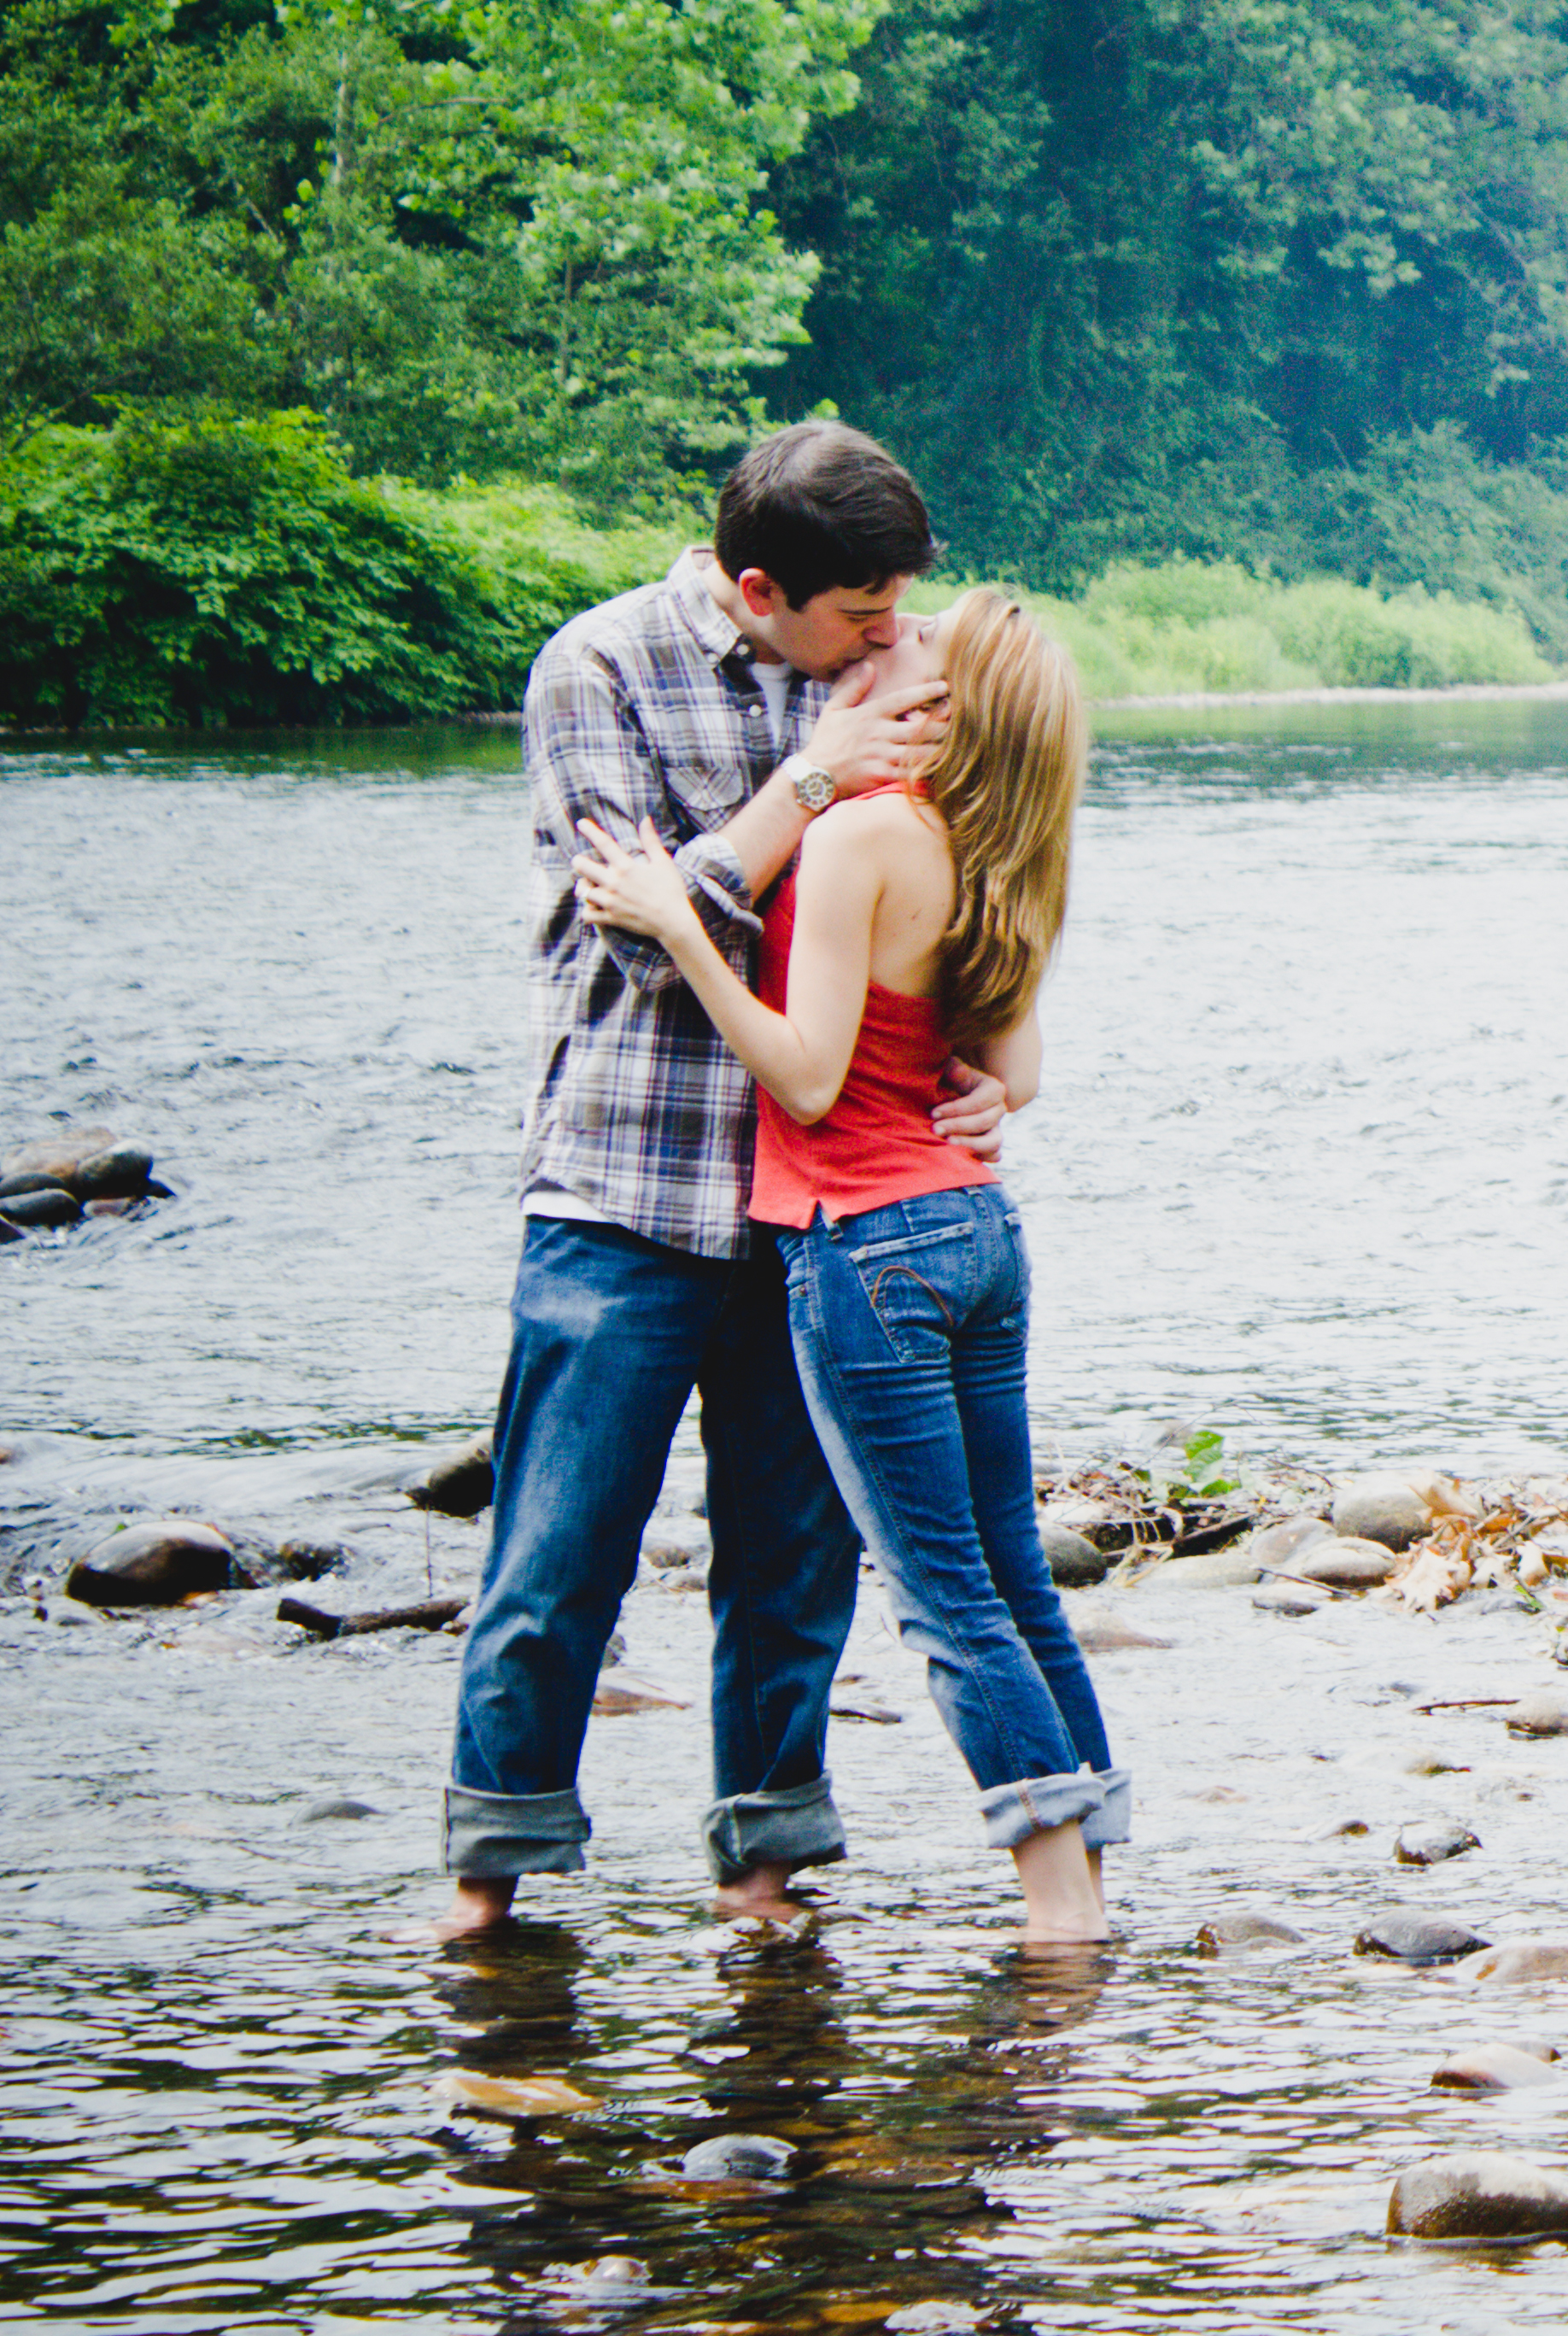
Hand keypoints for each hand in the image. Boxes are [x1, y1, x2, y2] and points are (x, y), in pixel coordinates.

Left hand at [572, 816, 696, 943]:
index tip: (581, 823)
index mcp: (626, 867)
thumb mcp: (663, 862)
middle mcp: (614, 883)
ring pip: (582, 891)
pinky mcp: (611, 918)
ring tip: (587, 885)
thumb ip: (651, 841)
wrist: (674, 922)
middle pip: (583, 867)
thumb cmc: (671, 890)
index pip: (604, 844)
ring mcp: (610, 902)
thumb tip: (645, 819)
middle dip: (578, 862)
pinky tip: (592, 907)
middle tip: (579, 862)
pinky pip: (587, 915)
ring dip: (582, 887)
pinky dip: (587, 911)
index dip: (590, 831)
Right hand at [803, 661, 948, 798]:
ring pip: (920, 750)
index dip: (926, 691)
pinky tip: (944, 769)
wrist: (813, 775)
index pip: (902, 698)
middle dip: (943, 724)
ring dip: (941, 748)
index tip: (945, 687)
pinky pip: (911, 773)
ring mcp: (881, 755)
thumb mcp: (833, 709)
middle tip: (964, 720)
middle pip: (920, 726)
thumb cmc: (824, 742)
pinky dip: (928, 771)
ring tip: (961, 745)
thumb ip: (853, 687)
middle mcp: (878, 732)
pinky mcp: (881, 776)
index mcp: (869, 713)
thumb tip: (869, 666)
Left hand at [933, 1057, 1006, 1158]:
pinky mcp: (989, 1146)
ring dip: (970, 1145)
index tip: (933, 1113)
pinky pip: (993, 1156)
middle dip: (958, 1126)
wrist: (941, 1096)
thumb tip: (959, 1071)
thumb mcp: (947, 1071)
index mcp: (993, 1089)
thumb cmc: (944, 1081)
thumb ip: (953, 1069)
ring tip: (947, 1144)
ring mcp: (996, 1128)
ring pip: (994, 1142)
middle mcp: (998, 1109)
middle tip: (935, 1129)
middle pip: (985, 1121)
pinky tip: (957, 1155)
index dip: (957, 1109)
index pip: (980, 1101)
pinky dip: (979, 1158)